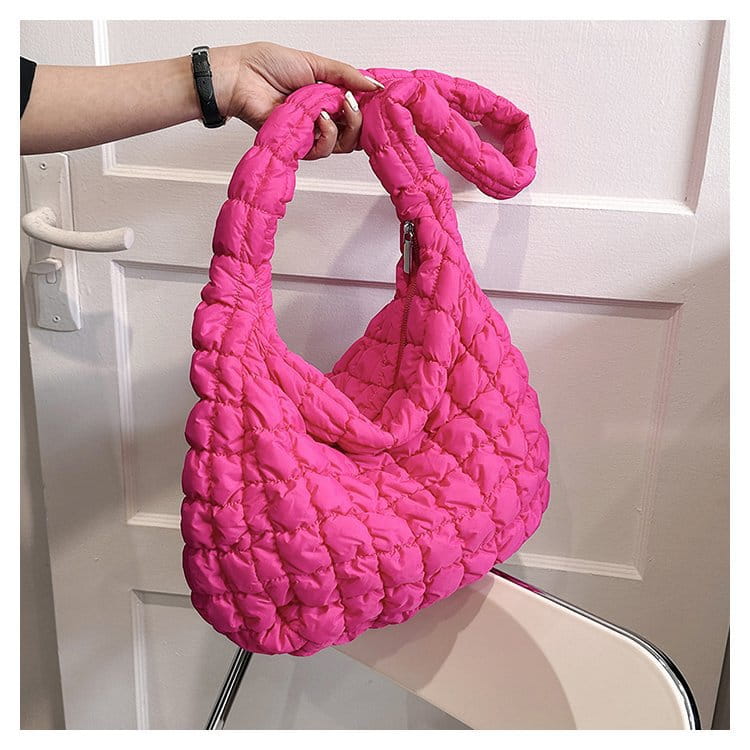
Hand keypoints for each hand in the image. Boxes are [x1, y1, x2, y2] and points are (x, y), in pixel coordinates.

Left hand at [211, 42, 383, 160]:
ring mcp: (311, 132)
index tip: (375, 99)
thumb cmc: (268, 66)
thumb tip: (373, 85)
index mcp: (327, 96)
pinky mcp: (299, 145)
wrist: (242, 77)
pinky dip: (326, 135)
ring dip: (343, 127)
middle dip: (359, 119)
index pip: (356, 110)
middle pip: (355, 132)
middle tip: (351, 104)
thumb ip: (347, 75)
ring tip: (331, 110)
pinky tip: (318, 119)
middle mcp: (321, 116)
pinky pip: (323, 150)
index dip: (367, 108)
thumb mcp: (315, 63)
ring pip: (342, 144)